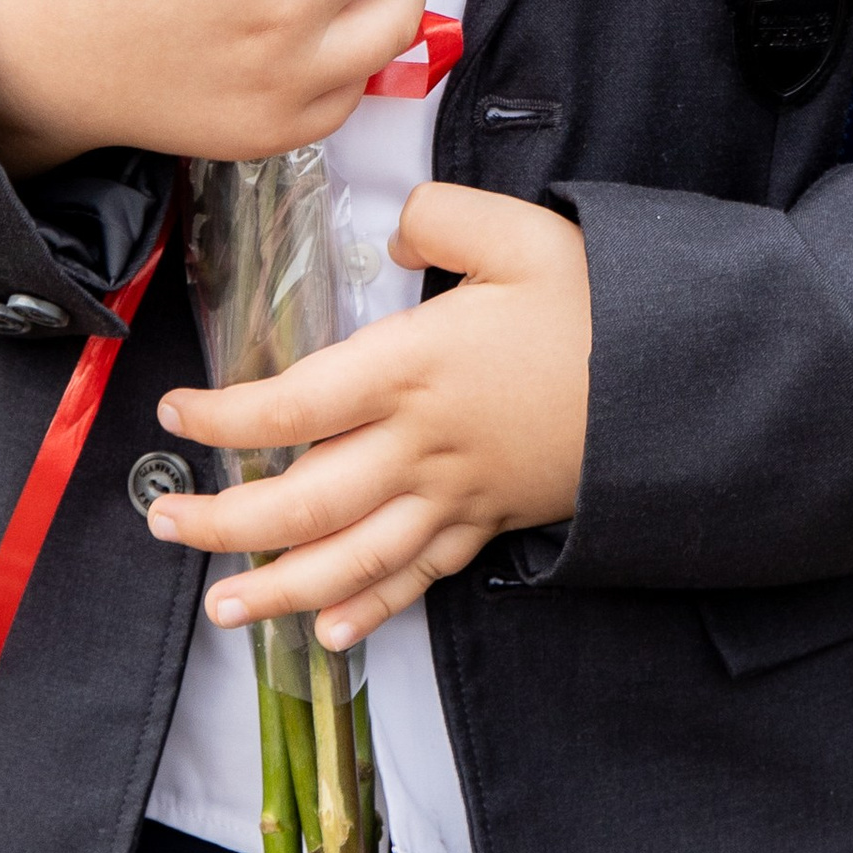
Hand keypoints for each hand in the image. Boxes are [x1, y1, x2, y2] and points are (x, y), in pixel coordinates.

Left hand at [144, 183, 592, 647]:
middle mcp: (424, 444)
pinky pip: (422, 579)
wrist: (687, 382)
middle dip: (225, 522)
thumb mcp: (518, 230)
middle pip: (305, 500)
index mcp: (416, 367)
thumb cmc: (599, 303)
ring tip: (221, 607)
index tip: (176, 415)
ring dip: (280, 589)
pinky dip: (373, 612)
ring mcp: (458, 494)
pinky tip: (330, 634)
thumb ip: (437, 218)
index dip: (225, 416)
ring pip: (352, 559)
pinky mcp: (492, 522)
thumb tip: (392, 235)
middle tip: (165, 526)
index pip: (294, 403)